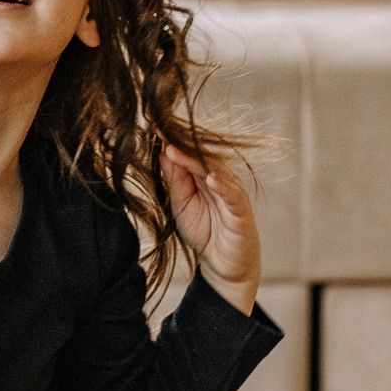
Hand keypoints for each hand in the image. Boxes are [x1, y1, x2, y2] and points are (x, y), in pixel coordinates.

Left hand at [163, 145, 259, 313]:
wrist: (224, 263)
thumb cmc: (204, 232)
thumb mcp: (181, 206)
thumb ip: (175, 181)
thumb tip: (164, 153)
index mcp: (202, 175)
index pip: (186, 154)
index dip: (169, 141)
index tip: (150, 128)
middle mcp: (218, 178)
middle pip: (198, 156)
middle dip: (178, 143)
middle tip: (158, 129)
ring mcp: (231, 191)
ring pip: (212, 170)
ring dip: (193, 160)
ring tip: (173, 149)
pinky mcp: (240, 209)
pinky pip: (231, 194)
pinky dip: (221, 186)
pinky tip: (209, 179)